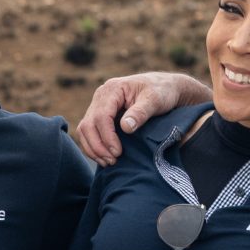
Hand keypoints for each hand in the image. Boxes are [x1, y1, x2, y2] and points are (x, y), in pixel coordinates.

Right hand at [74, 71, 211, 163]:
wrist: (164, 87)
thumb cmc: (161, 92)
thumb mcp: (155, 100)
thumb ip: (140, 113)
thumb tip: (125, 128)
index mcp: (112, 89)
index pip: (101, 116)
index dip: (107, 137)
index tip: (118, 152)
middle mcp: (101, 96)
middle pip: (88, 125)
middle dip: (98, 146)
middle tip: (112, 161)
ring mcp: (98, 106)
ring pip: (84, 130)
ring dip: (93, 149)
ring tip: (108, 162)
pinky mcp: (100, 115)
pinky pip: (89, 132)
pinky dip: (94, 146)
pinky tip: (104, 157)